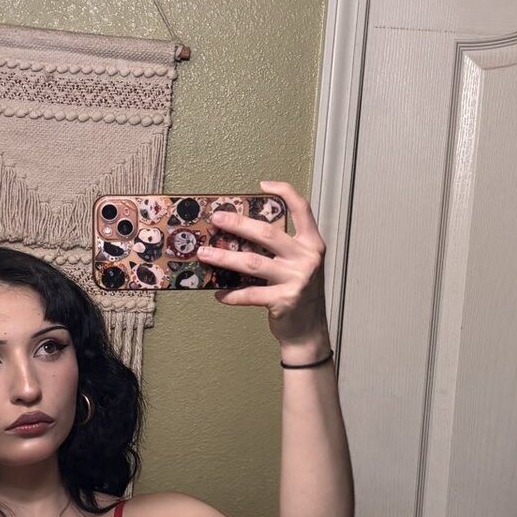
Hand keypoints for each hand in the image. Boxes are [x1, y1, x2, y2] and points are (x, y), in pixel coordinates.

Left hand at [197, 181, 330, 360]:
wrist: (309, 331)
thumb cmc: (299, 293)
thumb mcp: (299, 265)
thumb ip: (282, 248)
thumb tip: (242, 233)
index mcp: (312, 244)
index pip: (302, 209)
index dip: (285, 192)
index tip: (264, 185)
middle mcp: (307, 258)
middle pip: (267, 233)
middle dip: (238, 224)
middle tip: (216, 219)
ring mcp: (296, 279)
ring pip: (252, 262)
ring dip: (224, 257)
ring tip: (205, 253)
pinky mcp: (284, 300)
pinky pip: (250, 294)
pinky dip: (231, 294)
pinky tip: (218, 293)